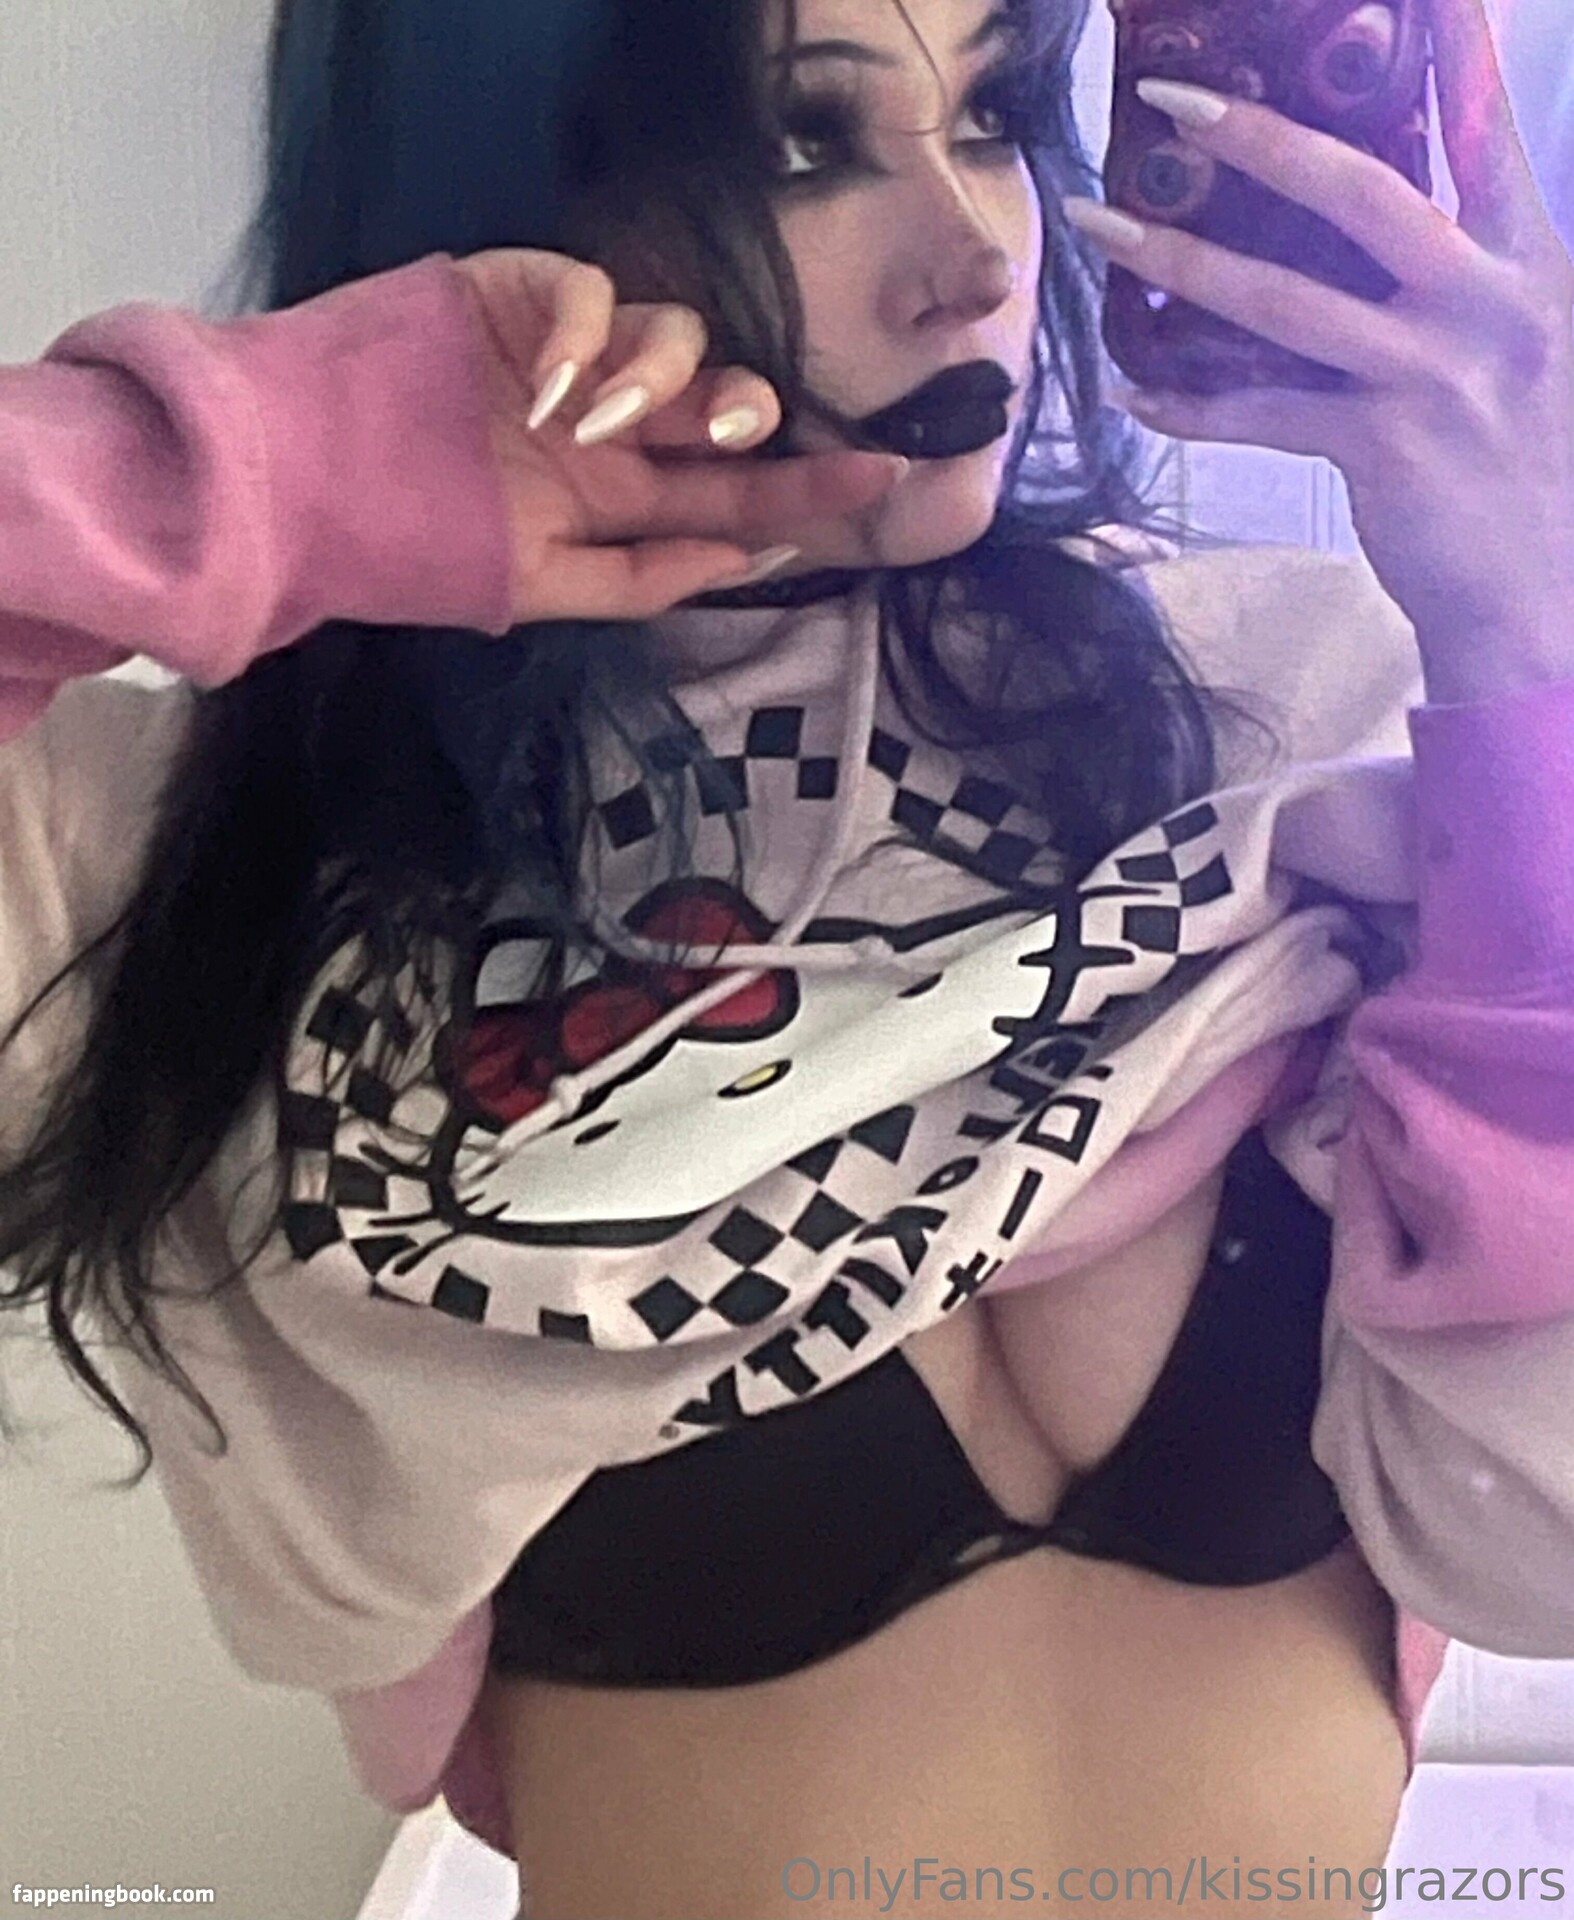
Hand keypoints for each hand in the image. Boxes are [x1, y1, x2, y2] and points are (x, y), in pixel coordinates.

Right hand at [452, 249, 907, 625]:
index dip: (806, 487)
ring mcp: (568, 355)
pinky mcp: (519, 294)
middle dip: (749, 413)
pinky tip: (552, 390)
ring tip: (599, 426)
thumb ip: (640, 578)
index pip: (732, 491)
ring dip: (661, 378)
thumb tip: (747, 557)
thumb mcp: (534, 586)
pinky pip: (589, 290)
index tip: (885, 481)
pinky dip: (587, 335)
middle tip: (733, 432)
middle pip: (722, 402)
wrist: (296, 481)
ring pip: (674, 335)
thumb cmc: (411, 544)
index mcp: (617, 499)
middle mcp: (608, 424)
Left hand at [1066, 0, 1573, 704]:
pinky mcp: (1380, 449)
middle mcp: (1484, 305)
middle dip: (1258, 137)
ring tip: (1103, 229)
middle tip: (1174, 102)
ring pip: (1281, 300)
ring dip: (1180, 260)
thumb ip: (1471, 285)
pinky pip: (1262, 414)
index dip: (1453, 53)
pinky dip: (1193, 408)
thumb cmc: (1536, 471)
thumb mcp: (1531, 350)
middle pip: (1358, 193)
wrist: (1548, 597)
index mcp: (1529, 266)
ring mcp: (1428, 376)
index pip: (1485, 135)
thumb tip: (1386, 237)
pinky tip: (1137, 396)